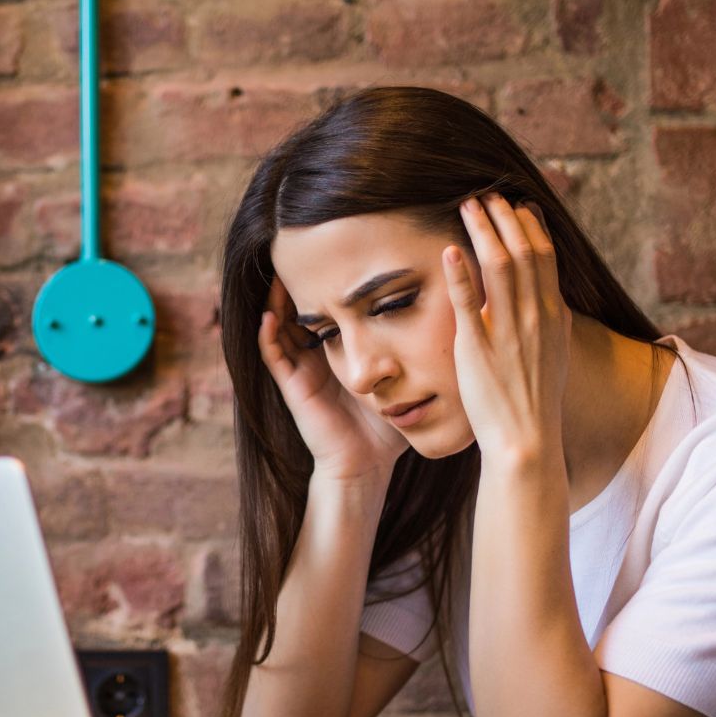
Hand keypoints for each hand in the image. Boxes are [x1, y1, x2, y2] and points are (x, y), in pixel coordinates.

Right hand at [256, 274, 409, 483]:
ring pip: (281, 325)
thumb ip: (417, 353)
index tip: (337, 256)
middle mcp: (317, 357)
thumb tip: (447, 323)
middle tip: (302, 253)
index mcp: (342, 352)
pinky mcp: (291, 386)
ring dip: (278, 300)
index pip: (331, 309)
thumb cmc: (387, 425)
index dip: (330, 285)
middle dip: (302, 283)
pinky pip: (273, 354)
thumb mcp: (403, 378)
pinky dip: (268, 334)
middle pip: (302, 309)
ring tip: (281, 271)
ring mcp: (301, 370)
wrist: (367, 463)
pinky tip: (270, 314)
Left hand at [443, 194, 570, 466]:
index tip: (519, 206)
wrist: (526, 441)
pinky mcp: (477, 347)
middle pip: (523, 251)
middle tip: (488, 195)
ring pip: (499, 266)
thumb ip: (547, 324)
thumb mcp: (551, 357)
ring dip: (483, 231)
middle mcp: (534, 317)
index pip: (546, 257)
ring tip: (469, 206)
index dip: (531, 227)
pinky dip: (458, 273)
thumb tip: (545, 302)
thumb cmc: (534, 405)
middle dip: (506, 218)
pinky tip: (448, 249)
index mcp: (552, 317)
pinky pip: (467, 301)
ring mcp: (506, 330)